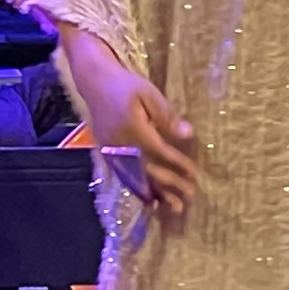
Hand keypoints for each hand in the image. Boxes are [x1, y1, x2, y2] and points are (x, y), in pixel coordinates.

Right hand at [79, 55, 198, 223]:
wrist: (94, 83)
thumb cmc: (126, 85)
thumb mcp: (149, 93)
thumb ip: (167, 115)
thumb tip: (187, 134)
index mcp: (133, 128)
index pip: (159, 151)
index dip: (178, 164)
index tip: (194, 175)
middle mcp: (120, 144)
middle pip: (148, 169)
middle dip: (169, 184)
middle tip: (189, 195)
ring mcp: (111, 151)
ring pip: (135, 177)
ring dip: (155, 193)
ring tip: (171, 207)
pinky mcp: (106, 153)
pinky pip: (123, 175)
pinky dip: (137, 189)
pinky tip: (148, 200)